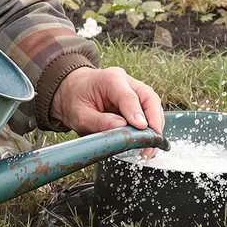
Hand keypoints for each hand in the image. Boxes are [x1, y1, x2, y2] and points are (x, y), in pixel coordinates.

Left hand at [49, 66, 163, 135]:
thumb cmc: (75, 100)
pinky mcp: (136, 100)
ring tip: (149, 147)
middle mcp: (126, 81)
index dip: (137, 113)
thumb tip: (122, 129)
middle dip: (155, 120)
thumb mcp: (80, 115)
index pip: (129, 96)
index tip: (142, 128)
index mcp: (110, 79)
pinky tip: (146, 141)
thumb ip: (99, 122)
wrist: (71, 91)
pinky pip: (149, 112)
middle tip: (152, 141)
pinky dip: (150, 127)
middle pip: (149, 98)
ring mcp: (133, 89)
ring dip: (155, 126)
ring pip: (153, 105)